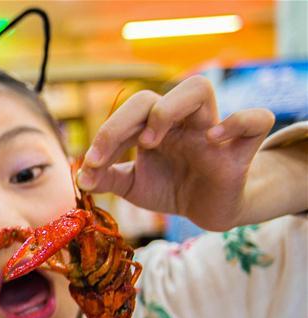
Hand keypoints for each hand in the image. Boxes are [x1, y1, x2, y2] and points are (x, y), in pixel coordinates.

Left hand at [78, 75, 274, 230]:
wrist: (206, 211)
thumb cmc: (169, 189)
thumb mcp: (132, 186)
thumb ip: (106, 179)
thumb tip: (80, 177)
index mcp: (152, 127)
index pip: (126, 114)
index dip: (105, 136)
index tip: (89, 167)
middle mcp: (179, 122)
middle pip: (152, 95)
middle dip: (124, 122)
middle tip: (113, 154)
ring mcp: (210, 130)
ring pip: (199, 87)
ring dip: (169, 109)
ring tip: (152, 142)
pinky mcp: (241, 148)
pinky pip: (255, 119)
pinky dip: (236, 122)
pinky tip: (213, 139)